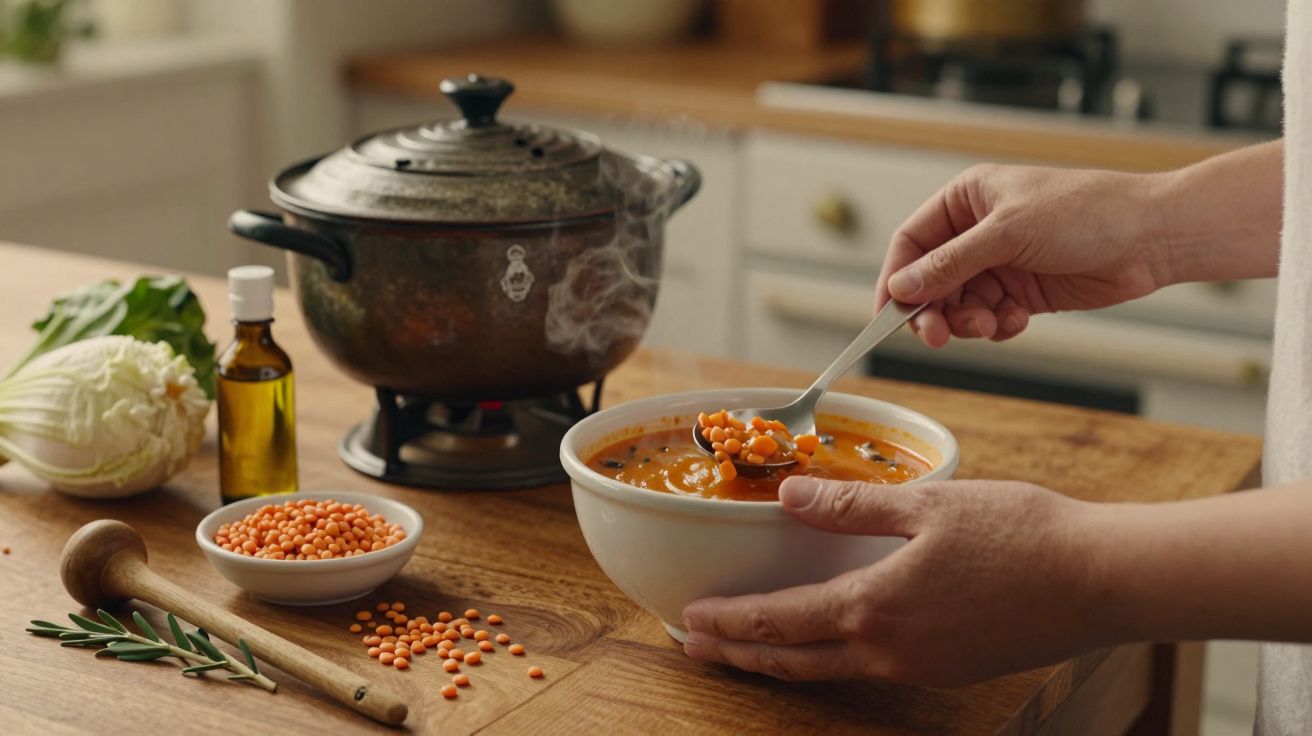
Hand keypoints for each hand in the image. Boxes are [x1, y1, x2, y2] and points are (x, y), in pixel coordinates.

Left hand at [681, 476, 1114, 685]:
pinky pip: (872, 669)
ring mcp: (921, 668)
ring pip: (831, 671)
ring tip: (748, 654)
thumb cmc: (1021, 533)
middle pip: (793, 662)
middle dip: (739, 656)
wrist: (1102, 581)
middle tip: (695, 648)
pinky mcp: (950, 668)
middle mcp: (890, 652)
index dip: (730, 623)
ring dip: (781, 663)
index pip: (779, 623)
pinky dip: (831, 659)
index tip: (690, 621)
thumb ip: (851, 506)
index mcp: (875, 608)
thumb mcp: (928, 505)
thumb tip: (790, 497)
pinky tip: (832, 641)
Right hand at [876, 164, 1172, 347]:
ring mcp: (1000, 263)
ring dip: (969, 321)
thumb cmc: (1086, 212)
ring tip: (993, 323)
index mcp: (966, 200)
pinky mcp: (1022, 292)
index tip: (888, 316)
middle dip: (933, 310)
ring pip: (958, 305)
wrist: (1150, 236)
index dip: (896, 280)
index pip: (911, 243)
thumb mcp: (1008, 233)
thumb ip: (949, 263)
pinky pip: (988, 318)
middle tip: (938, 337)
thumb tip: (902, 287)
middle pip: (930, 281)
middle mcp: (977, 232)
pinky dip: (996, 326)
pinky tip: (1017, 320)